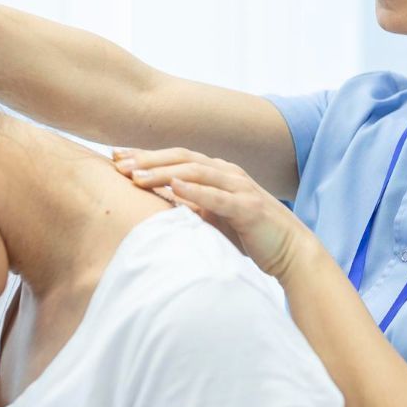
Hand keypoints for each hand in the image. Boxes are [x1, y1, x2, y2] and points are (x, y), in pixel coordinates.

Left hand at [112, 147, 318, 282]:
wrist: (291, 251)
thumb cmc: (250, 235)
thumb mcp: (214, 217)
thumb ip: (192, 205)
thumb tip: (161, 200)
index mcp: (218, 173)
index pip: (176, 158)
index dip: (146, 155)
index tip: (116, 157)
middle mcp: (228, 173)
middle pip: (181, 158)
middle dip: (148, 159)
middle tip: (117, 162)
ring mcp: (240, 188)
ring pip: (196, 172)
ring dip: (164, 171)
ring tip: (137, 175)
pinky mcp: (248, 207)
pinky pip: (218, 196)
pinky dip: (195, 190)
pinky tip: (175, 187)